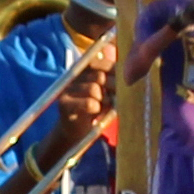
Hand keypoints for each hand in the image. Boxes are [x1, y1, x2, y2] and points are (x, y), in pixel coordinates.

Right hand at [44, 42, 115, 165]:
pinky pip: (89, 103)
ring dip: (104, 100)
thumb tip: (129, 77)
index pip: (103, 62)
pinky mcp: (64, 103)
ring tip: (104, 106)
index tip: (124, 84)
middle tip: (116, 98)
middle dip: (112, 88)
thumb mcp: (108, 91)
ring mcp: (67, 88)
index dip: (116, 73)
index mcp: (85, 67)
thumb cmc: (97, 108)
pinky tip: (95, 113)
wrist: (77, 130)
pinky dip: (97, 110)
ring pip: (93, 89)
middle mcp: (74, 74)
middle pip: (99, 75)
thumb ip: (115, 81)